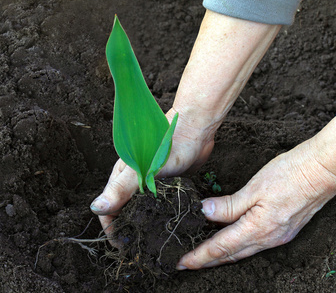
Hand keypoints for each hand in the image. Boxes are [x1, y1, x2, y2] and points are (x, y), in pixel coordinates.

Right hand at [90, 108, 214, 244]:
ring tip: (150, 240)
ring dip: (141, 223)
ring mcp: (149, 182)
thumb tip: (96, 208)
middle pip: (123, 209)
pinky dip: (156, 215)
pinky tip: (163, 225)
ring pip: (140, 208)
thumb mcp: (142, 169)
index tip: (122, 244)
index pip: (108, 207)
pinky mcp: (164, 184)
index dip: (111, 227)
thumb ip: (121, 188)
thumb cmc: (167, 146)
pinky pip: (156, 203)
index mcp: (121, 176)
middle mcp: (133, 181)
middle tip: (138, 246)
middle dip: (126, 228)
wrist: (195, 131)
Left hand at [176, 138, 335, 269]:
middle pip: (231, 255)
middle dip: (207, 261)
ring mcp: (277, 236)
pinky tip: (230, 241)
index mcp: (259, 229)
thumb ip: (229, 204)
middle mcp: (268, 239)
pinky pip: (254, 245)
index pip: (221, 247)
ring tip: (203, 254)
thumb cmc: (289, 174)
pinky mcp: (283, 231)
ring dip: (221, 255)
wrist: (322, 171)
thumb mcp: (254, 188)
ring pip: (242, 252)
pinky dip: (237, 247)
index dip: (200, 256)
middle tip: (187, 262)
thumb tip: (205, 212)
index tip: (182, 262)